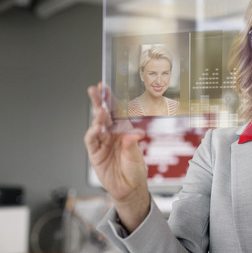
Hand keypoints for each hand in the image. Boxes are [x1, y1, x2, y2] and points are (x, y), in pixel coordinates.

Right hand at [84, 83, 149, 230]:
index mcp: (124, 131)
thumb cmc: (135, 171)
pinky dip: (92, 134)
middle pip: (103, 115)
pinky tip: (95, 129)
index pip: (116, 112)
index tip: (105, 87)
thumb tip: (132, 134)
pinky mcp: (95, 154)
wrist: (129, 189)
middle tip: (94, 89)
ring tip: (100, 110)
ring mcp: (102, 143)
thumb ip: (132, 146)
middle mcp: (112, 135)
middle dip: (99, 101)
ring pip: (96, 126)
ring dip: (97, 117)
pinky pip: (91, 141)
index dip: (110, 99)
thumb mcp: (136, 157)